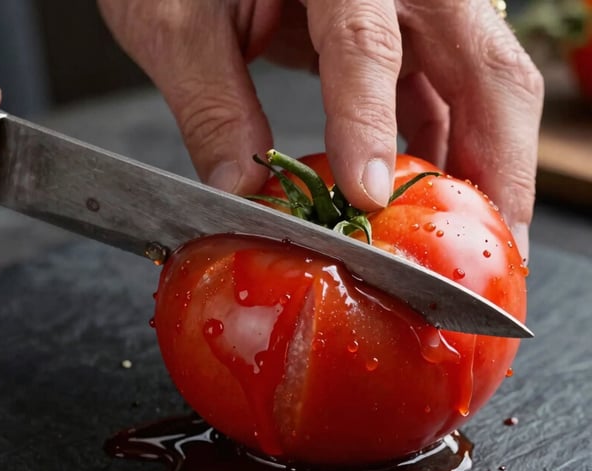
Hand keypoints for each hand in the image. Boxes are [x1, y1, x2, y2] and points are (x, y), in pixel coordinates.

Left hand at [99, 0, 542, 258]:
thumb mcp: (180, 22)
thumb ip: (212, 105)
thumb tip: (241, 194)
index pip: (365, 43)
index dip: (369, 123)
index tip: (367, 197)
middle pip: (482, 67)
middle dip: (493, 163)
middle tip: (493, 244)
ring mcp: (414, 5)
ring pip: (480, 86)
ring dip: (482, 167)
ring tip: (476, 239)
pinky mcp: (407, 33)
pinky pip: (441, 97)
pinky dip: (442, 153)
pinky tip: (427, 200)